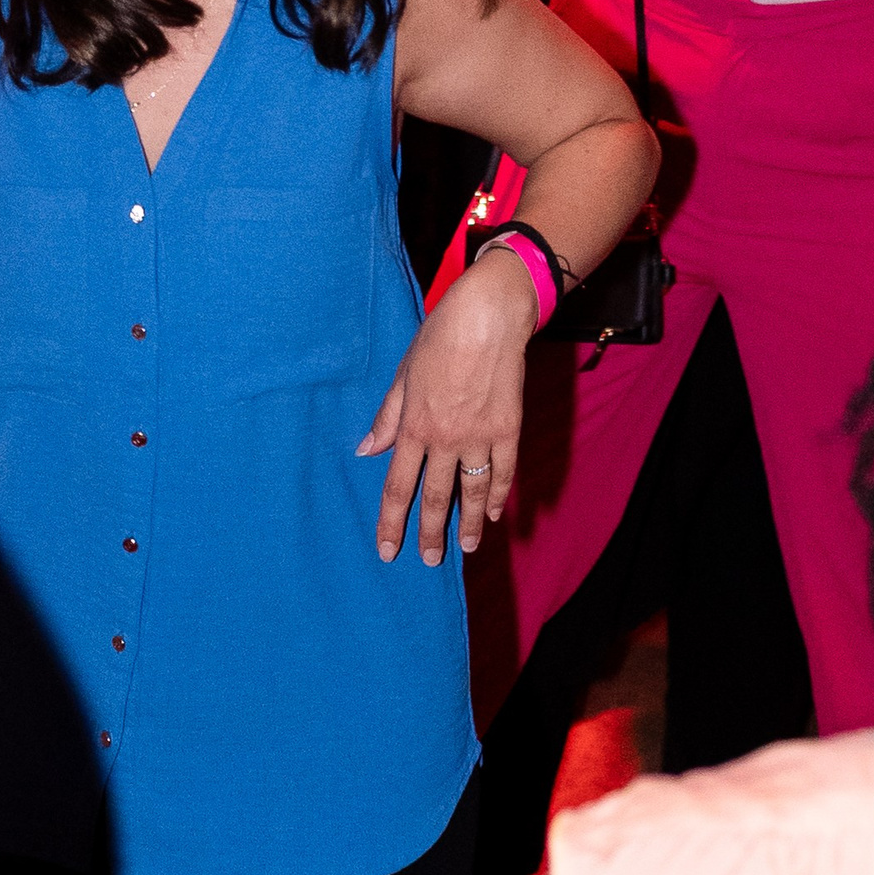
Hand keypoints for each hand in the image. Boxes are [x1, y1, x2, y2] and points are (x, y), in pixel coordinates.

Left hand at [356, 244, 533, 562]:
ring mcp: (479, 435)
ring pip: (472, 492)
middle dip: (429, 534)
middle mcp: (445, 438)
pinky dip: (500, 494)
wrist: (488, 313)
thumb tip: (365, 450)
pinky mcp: (508, 428)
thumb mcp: (404, 373)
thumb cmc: (440, 335)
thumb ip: (387, 416)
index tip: (387, 551)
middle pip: (435, 497)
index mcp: (414, 425)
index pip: (398, 486)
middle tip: (429, 560)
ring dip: (469, 523)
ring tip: (468, 547)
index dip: (391, 522)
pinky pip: (504, 471)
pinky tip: (496, 512)